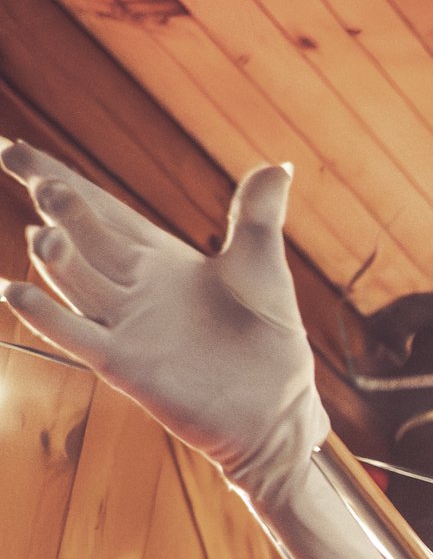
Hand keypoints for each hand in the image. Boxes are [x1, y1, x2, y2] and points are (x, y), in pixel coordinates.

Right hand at [1, 141, 323, 491]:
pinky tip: (16, 291)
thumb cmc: (269, 340)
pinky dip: (47, 315)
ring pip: (78, 280)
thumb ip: (257, 217)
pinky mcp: (125, 364)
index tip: (13, 148)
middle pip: (84, 234)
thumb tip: (279, 165)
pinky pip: (77, 335)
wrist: (277, 410)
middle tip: (41, 182)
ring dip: (58, 257)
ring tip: (46, 234)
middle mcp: (132, 285)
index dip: (59, 177)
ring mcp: (125, 324)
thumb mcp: (263, 269)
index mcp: (158, 257)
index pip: (101, 207)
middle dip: (58, 207)